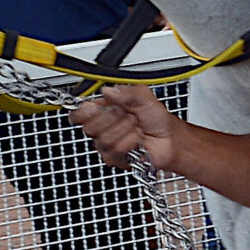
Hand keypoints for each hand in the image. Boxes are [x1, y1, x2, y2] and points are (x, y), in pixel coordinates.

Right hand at [70, 84, 185, 172]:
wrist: (169, 138)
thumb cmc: (157, 118)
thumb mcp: (144, 97)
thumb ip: (127, 92)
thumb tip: (108, 91)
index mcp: (104, 109)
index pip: (79, 113)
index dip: (82, 112)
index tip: (93, 108)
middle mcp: (103, 127)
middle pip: (89, 127)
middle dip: (113, 119)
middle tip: (129, 116)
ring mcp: (108, 144)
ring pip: (104, 139)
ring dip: (126, 130)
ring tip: (137, 128)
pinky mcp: (115, 158)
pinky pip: (115, 150)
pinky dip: (130, 142)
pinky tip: (137, 140)